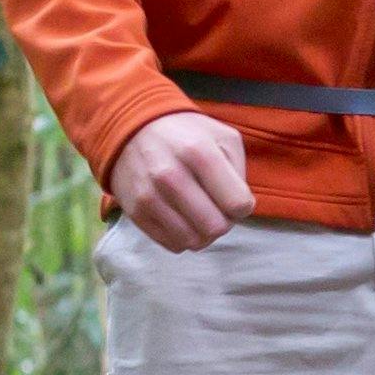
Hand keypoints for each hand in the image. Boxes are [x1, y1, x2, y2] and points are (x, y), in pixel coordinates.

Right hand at [109, 109, 253, 250]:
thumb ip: (239, 172)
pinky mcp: (135, 212)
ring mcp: (149, 196)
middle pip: (216, 228)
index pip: (238, 205)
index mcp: (198, 153)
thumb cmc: (187, 135)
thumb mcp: (223, 137)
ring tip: (200, 212)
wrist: (132, 129)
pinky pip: (173, 245)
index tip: (234, 197)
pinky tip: (182, 217)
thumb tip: (240, 208)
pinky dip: (183, 236)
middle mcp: (170, 176)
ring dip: (203, 232)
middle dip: (224, 222)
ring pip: (194, 242)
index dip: (243, 206)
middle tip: (217, 207)